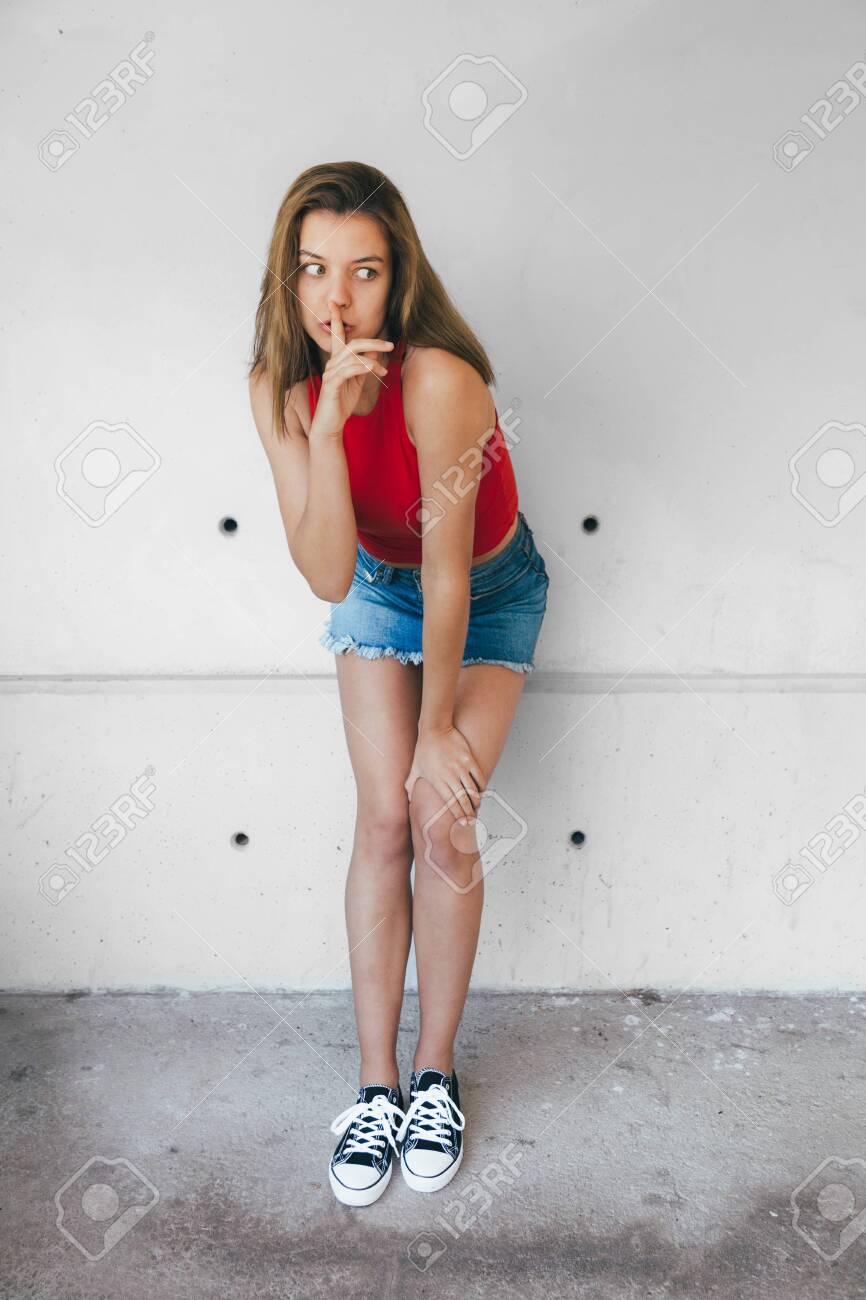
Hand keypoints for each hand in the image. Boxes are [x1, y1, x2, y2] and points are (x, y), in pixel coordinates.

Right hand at [310, 301, 394, 434]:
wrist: (331, 424)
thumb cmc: (342, 402)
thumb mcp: (357, 381)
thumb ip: (364, 366)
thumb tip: (374, 352)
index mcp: (338, 361)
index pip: (337, 336)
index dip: (336, 319)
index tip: (333, 304)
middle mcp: (332, 363)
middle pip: (352, 343)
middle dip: (373, 342)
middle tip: (390, 345)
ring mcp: (331, 373)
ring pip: (351, 355)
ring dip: (372, 357)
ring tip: (385, 365)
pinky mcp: (332, 384)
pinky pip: (347, 370)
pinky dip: (362, 367)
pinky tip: (373, 369)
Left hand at [404, 724, 486, 819]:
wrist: (434, 729)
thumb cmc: (424, 747)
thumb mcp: (415, 768)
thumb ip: (410, 784)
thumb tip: (407, 797)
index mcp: (437, 781)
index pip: (451, 804)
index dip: (459, 815)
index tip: (463, 823)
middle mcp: (450, 776)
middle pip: (463, 800)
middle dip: (469, 813)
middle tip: (472, 821)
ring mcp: (460, 767)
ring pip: (473, 790)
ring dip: (476, 801)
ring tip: (476, 806)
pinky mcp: (469, 759)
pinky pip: (479, 776)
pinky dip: (481, 786)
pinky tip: (480, 790)